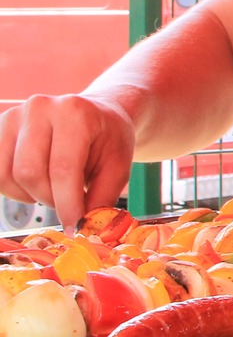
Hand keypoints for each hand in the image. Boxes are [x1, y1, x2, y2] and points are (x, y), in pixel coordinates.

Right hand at [0, 93, 135, 229]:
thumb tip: (84, 228)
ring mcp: (14, 116)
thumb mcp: (118, 166)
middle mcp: (39, 108)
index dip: (67, 204)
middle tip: (68, 203)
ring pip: (6, 175)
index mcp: (74, 113)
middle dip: (49, 199)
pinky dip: (13, 188)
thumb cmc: (107, 140)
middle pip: (29, 173)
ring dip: (29, 195)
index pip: (62, 168)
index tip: (74, 225)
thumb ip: (102, 197)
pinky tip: (35, 183)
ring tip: (53, 190)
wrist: (95, 114)